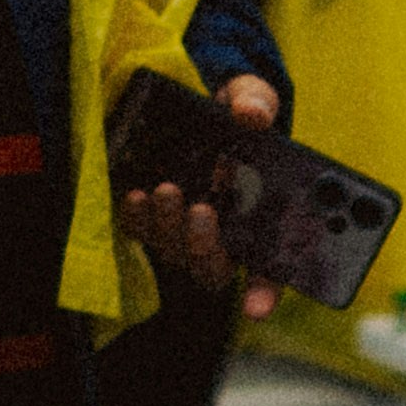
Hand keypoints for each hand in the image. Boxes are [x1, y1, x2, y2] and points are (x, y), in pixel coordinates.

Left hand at [117, 72, 285, 318]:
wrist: (196, 102)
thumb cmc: (236, 111)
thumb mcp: (251, 96)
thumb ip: (257, 102)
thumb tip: (252, 115)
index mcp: (263, 219)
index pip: (270, 270)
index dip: (264, 293)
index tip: (255, 309)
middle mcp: (224, 235)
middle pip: (214, 268)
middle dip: (205, 249)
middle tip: (202, 211)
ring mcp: (184, 230)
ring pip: (176, 254)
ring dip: (170, 229)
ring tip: (167, 190)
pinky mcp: (153, 217)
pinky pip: (142, 233)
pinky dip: (138, 219)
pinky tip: (136, 195)